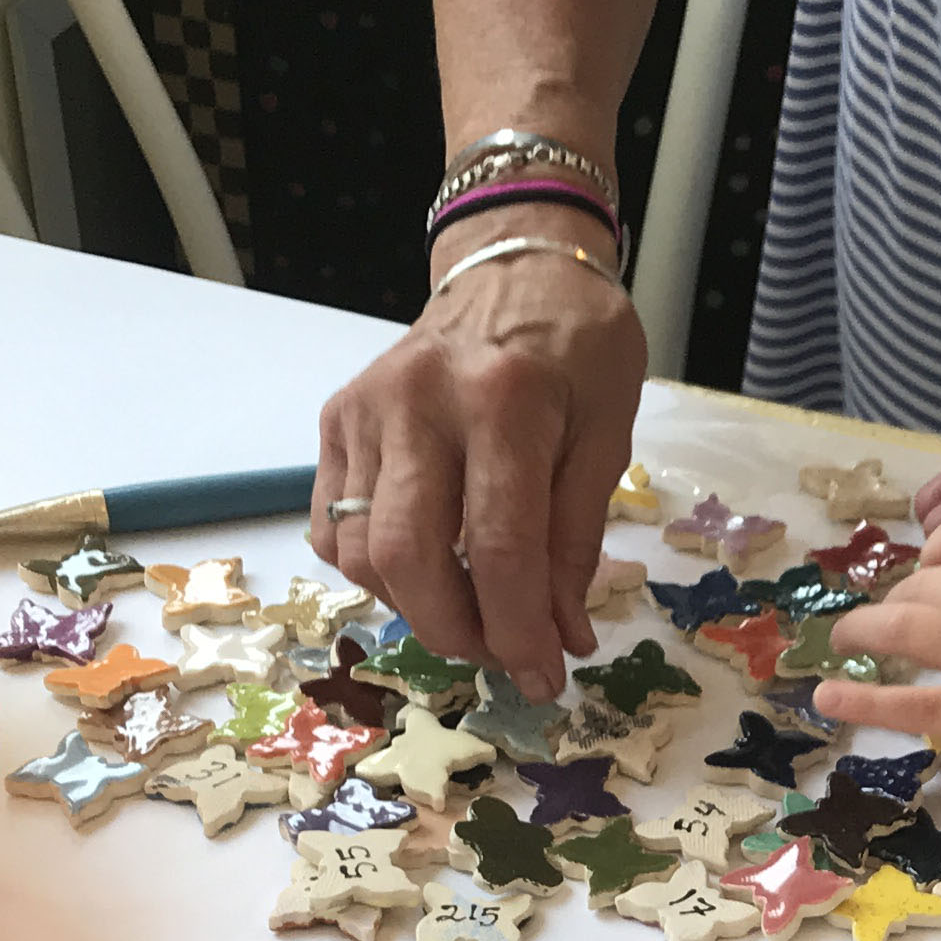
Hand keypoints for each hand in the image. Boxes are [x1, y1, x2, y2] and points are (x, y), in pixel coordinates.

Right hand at [310, 229, 644, 700]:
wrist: (516, 266)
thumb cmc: (578, 347)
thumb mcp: (607, 433)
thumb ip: (576, 537)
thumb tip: (561, 638)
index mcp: (504, 400)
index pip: (500, 546)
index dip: (520, 628)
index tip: (544, 675)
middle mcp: (419, 400)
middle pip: (408, 558)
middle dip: (454, 631)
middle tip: (500, 652)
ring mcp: (365, 408)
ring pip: (361, 551)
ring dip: (414, 605)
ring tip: (470, 610)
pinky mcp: (336, 417)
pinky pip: (333, 524)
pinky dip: (374, 568)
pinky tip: (426, 566)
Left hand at [810, 508, 940, 798]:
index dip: (937, 549)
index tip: (932, 569)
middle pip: (929, 578)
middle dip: (906, 596)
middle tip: (901, 619)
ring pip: (904, 624)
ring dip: (865, 629)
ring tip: (846, 638)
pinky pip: (909, 702)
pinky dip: (861, 699)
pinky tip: (829, 698)